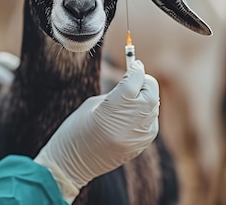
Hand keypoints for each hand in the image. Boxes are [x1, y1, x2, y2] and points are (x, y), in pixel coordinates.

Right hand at [34, 59, 158, 203]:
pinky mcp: (143, 144)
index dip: (135, 68)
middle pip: (150, 90)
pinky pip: (150, 120)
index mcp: (115, 106)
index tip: (133, 62)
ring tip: (128, 98)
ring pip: (153, 105)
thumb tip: (135, 79)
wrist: (73, 163)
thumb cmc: (76, 128)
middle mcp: (132, 120)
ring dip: (144, 97)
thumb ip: (117, 92)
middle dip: (144, 82)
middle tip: (133, 78)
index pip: (136, 78)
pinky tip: (129, 116)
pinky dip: (144, 114)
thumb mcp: (94, 104)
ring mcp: (140, 134)